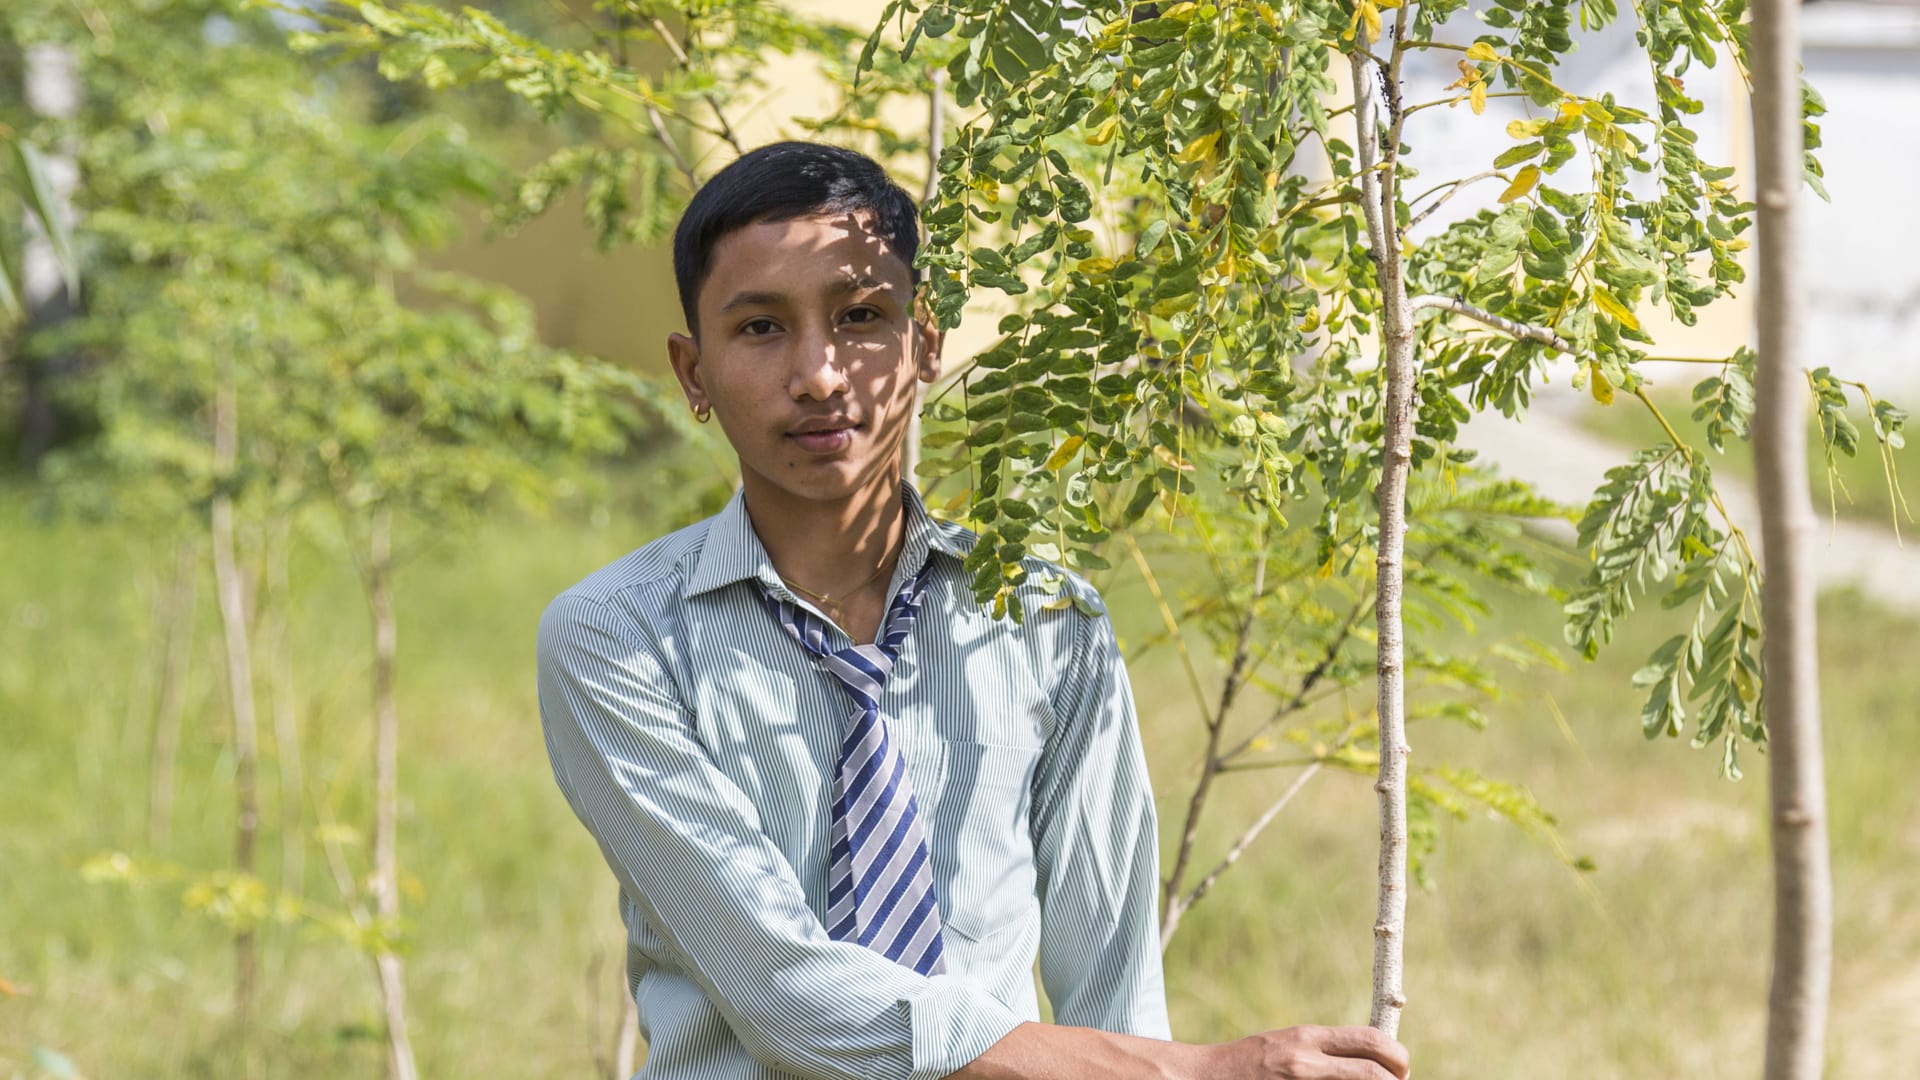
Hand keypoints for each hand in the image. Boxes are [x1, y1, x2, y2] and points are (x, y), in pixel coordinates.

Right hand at [1213, 1025, 1409, 1079]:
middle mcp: (1306, 1063)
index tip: (1400, 1069)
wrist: (1204, 1078)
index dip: (1397, 1058)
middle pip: (1374, 1074)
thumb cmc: (1250, 1062)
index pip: (1373, 1042)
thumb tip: (1375, 1060)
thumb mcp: (1289, 1043)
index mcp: (1308, 1038)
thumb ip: (1326, 1049)